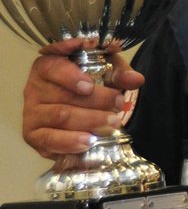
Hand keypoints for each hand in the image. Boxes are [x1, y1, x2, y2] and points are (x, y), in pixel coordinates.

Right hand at [22, 39, 143, 158]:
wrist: (81, 115)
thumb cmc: (90, 88)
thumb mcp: (107, 74)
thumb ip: (119, 74)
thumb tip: (135, 79)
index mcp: (48, 67)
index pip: (53, 67)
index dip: (70, 76)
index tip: (89, 85)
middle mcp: (35, 88)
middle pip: (62, 95)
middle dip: (96, 101)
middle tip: (119, 105)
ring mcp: (32, 112)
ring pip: (60, 116)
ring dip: (90, 121)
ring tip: (113, 123)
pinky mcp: (34, 135)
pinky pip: (50, 139)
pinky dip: (70, 141)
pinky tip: (89, 141)